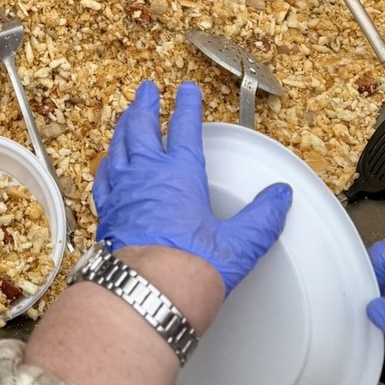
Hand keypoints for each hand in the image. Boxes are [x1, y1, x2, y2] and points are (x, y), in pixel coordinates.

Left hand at [94, 81, 291, 295]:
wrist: (144, 295)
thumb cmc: (188, 271)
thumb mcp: (239, 245)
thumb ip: (262, 218)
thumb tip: (280, 197)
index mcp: (178, 173)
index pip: (183, 129)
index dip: (187, 107)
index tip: (187, 91)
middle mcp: (145, 175)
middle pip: (142, 127)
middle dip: (146, 105)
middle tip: (147, 89)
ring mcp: (121, 191)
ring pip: (119, 146)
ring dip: (124, 127)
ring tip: (126, 115)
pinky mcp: (107, 212)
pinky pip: (104, 176)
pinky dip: (107, 162)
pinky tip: (107, 163)